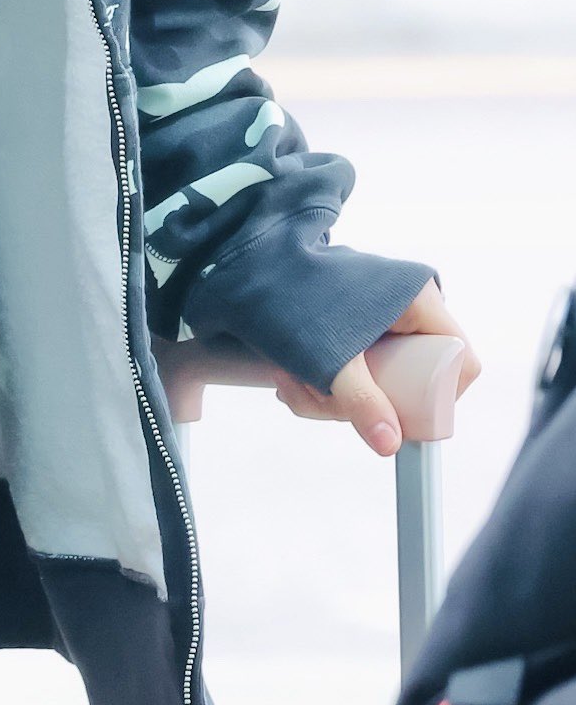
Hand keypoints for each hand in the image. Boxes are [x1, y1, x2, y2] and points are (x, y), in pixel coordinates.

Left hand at [269, 276, 481, 455]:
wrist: (244, 260)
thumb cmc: (287, 293)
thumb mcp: (327, 353)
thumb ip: (360, 401)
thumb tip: (390, 445)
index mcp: (417, 298)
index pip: (460, 358)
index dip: (443, 398)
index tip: (406, 417)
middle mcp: (406, 304)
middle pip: (415, 377)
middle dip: (369, 402)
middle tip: (326, 402)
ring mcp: (381, 315)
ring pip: (381, 378)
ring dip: (337, 396)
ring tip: (294, 383)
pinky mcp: (355, 326)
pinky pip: (357, 369)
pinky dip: (326, 383)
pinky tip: (291, 379)